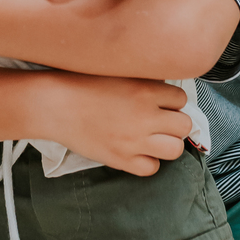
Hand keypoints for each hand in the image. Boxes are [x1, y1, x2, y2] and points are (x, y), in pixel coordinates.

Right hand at [39, 70, 191, 173]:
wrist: (55, 104)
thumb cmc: (81, 83)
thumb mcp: (118, 71)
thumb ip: (143, 80)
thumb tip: (163, 90)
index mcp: (145, 89)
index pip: (181, 98)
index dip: (171, 101)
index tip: (161, 103)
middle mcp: (145, 115)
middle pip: (184, 125)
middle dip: (175, 123)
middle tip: (161, 122)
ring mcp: (134, 140)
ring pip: (175, 149)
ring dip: (167, 144)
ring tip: (154, 138)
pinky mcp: (121, 159)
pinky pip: (152, 168)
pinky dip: (148, 162)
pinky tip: (137, 152)